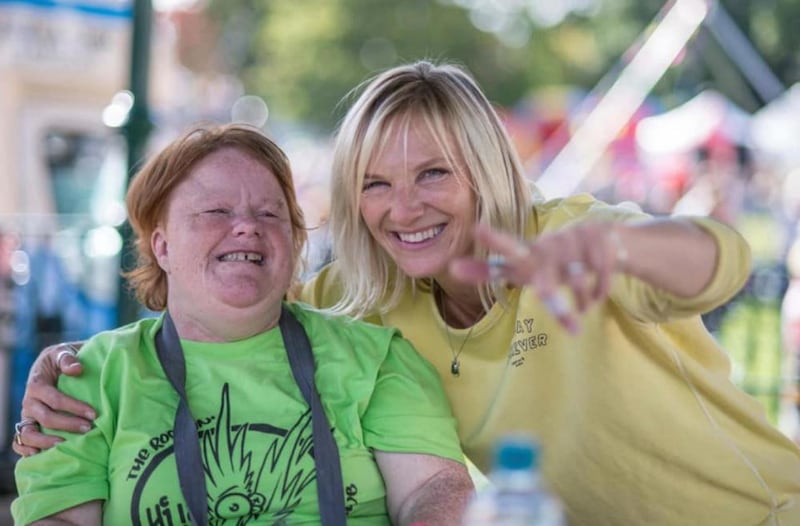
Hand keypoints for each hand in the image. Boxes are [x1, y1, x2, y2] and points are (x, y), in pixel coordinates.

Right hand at [12, 342, 94, 455]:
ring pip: (29, 433)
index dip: (73, 407)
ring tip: (66, 445)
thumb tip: (77, 369)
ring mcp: (27, 415)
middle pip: (45, 417)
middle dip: (68, 425)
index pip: (54, 399)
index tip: (93, 414)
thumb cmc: (62, 359)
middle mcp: (29, 401)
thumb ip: (67, 358)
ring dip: (46, 441)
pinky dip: (25, 449)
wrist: (54, 364)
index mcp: (37, 383)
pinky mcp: (28, 424)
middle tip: (88, 428)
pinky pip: (20, 440)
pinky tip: (39, 455)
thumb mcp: (64, 352)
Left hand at [450, 222, 626, 332]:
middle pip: (555, 262)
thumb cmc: (549, 258)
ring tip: (579, 315)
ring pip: (577, 278)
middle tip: (543, 293)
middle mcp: (551, 246)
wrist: (601, 238)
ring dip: (579, 298)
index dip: (494, 240)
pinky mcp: (602, 247)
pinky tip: (594, 301)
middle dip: (541, 273)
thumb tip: (452, 268)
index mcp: (530, 253)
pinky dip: (597, 293)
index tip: (477, 228)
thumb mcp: (522, 266)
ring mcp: (577, 244)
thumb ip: (489, 270)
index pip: (509, 249)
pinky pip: (601, 278)